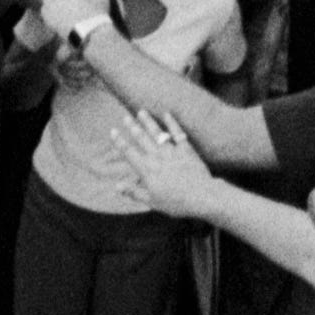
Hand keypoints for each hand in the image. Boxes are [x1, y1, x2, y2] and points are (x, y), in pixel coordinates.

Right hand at [109, 110, 227, 218]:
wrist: (201, 196)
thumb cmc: (176, 202)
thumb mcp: (152, 201)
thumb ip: (134, 192)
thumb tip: (116, 187)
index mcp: (147, 170)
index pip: (129, 152)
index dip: (119, 141)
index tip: (113, 131)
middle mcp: (157, 157)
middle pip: (142, 139)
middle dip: (132, 127)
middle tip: (125, 116)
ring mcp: (172, 152)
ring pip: (157, 133)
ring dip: (148, 122)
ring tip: (141, 112)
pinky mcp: (186, 150)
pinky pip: (178, 133)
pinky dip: (172, 123)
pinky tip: (167, 114)